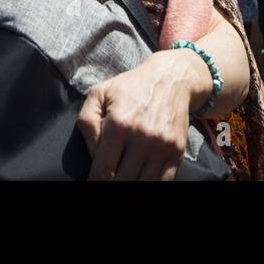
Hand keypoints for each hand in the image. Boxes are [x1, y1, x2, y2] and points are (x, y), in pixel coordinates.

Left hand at [76, 50, 208, 180]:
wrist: (170, 79)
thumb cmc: (131, 87)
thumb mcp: (99, 93)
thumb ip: (87, 122)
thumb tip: (92, 153)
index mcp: (119, 125)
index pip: (103, 169)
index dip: (95, 181)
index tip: (93, 182)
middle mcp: (142, 138)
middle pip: (122, 180)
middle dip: (111, 182)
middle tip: (108, 177)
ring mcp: (162, 147)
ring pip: (142, 184)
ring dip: (130, 183)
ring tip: (123, 175)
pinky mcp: (177, 151)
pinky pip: (163, 181)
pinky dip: (150, 183)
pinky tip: (141, 176)